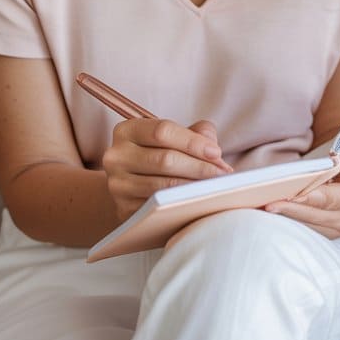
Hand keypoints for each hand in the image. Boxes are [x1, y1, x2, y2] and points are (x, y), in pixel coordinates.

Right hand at [102, 118, 232, 220]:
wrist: (134, 187)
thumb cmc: (161, 156)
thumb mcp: (175, 138)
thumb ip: (196, 133)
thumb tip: (212, 146)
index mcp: (127, 130)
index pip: (163, 131)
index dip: (193, 142)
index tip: (217, 152)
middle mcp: (116, 156)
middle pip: (165, 159)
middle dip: (200, 167)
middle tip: (224, 174)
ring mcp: (117, 184)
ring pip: (162, 185)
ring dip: (195, 187)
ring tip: (217, 188)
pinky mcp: (123, 208)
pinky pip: (157, 206)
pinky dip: (181, 203)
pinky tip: (199, 201)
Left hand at [264, 136, 339, 238]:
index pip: (330, 199)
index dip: (311, 197)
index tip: (293, 195)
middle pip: (312, 214)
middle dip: (289, 209)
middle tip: (267, 204)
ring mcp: (334, 231)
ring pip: (305, 224)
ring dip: (283, 217)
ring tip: (261, 208)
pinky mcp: (324, 235)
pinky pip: (303, 229)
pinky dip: (286, 222)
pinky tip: (269, 215)